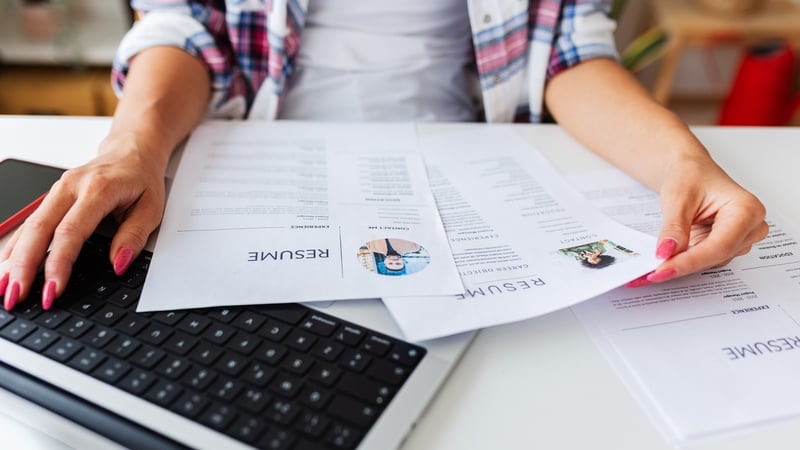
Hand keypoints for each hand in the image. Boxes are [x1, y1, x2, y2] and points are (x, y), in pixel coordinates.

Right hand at [0, 132, 168, 310]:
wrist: (132, 150)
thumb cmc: (141, 178)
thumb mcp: (152, 207)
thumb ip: (135, 236)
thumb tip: (117, 264)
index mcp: (98, 189)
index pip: (71, 231)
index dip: (59, 264)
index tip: (53, 289)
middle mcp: (71, 187)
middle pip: (40, 230)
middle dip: (25, 266)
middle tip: (17, 296)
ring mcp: (57, 190)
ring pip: (29, 226)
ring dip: (14, 259)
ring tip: (3, 288)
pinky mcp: (52, 197)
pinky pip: (30, 223)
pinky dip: (17, 246)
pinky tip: (7, 266)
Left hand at [627, 157, 767, 286]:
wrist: (690, 171)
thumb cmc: (691, 175)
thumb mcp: (678, 198)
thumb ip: (674, 227)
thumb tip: (667, 253)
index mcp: (747, 209)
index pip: (719, 245)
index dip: (689, 261)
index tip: (663, 270)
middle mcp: (751, 227)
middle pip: (716, 257)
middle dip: (681, 265)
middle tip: (650, 273)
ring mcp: (740, 238)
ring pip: (710, 262)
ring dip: (681, 265)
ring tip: (652, 268)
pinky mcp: (727, 245)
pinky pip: (705, 259)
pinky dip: (683, 261)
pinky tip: (665, 262)